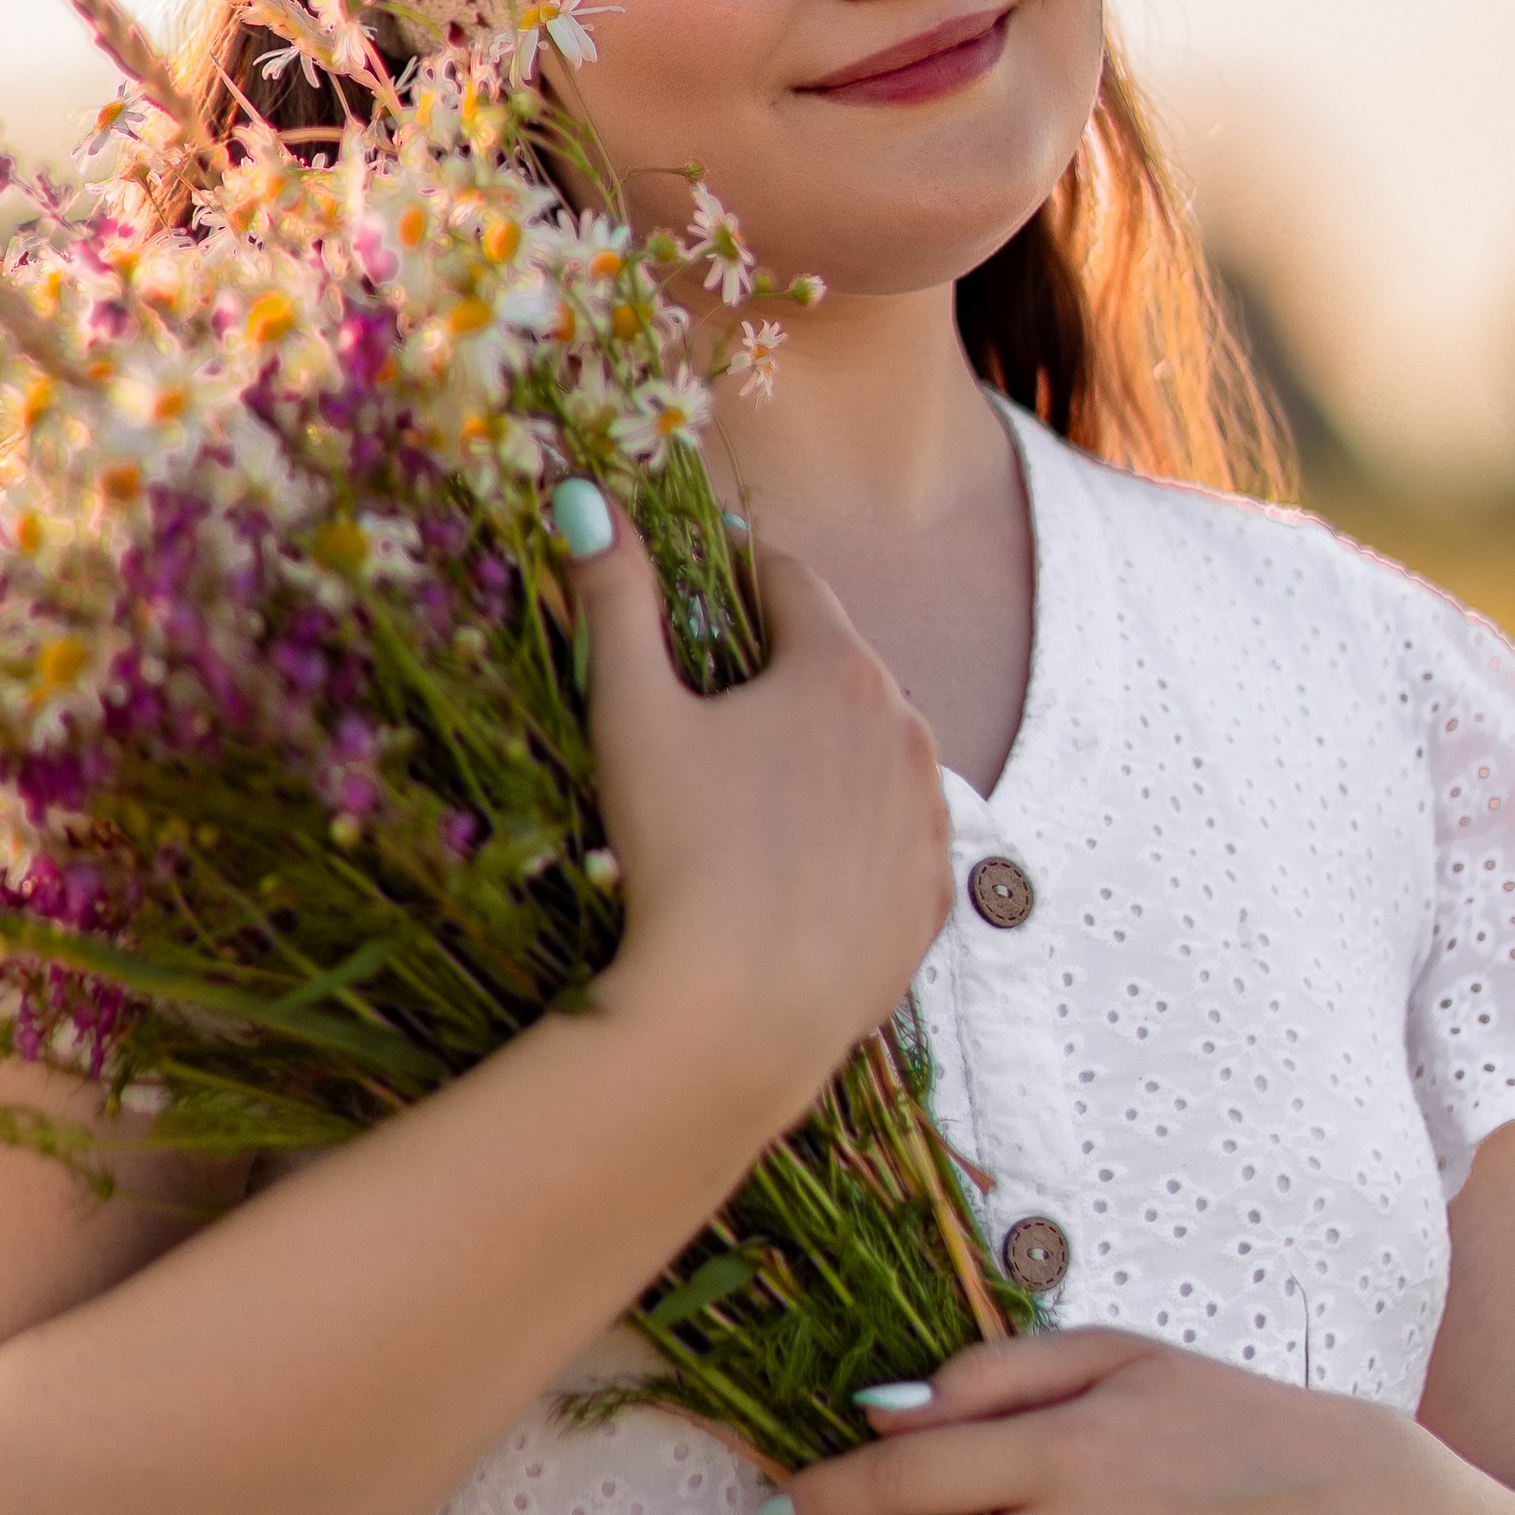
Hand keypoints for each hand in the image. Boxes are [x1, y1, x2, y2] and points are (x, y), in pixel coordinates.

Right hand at [558, 494, 949, 1123]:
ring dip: (820, 759)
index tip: (693, 594)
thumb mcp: (633, 714)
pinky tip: (788, 871)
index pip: (788, 583)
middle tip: (707, 715)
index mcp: (841, 670)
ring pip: (872, 758)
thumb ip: (613, 598)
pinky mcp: (931, 904)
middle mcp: (912, 732)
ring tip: (746, 801)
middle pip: (836, 671)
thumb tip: (584, 498)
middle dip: (778, 676)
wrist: (740, 1016)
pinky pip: (890, 844)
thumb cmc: (680, 853)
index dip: (731, 578)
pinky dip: (849, 841)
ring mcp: (931, 823)